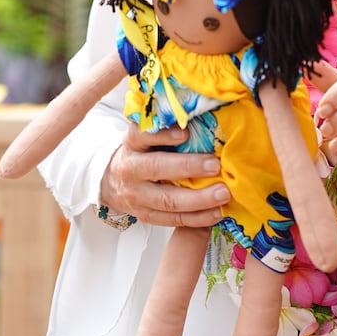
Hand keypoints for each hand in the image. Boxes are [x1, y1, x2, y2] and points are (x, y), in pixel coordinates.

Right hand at [99, 120, 230, 226]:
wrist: (113, 182)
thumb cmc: (141, 152)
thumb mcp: (145, 135)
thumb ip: (166, 127)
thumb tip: (200, 116)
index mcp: (132, 144)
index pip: (142, 135)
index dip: (163, 135)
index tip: (185, 133)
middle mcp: (131, 169)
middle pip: (157, 168)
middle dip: (188, 167)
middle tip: (215, 165)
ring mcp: (137, 197)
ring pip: (168, 200)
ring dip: (199, 199)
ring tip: (223, 193)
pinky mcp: (146, 216)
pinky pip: (174, 219)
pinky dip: (197, 218)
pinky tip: (217, 213)